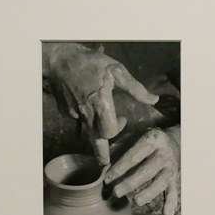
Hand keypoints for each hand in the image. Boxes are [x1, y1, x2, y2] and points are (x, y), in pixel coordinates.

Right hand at [43, 43, 158, 163]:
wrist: (60, 58)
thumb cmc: (91, 62)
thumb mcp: (117, 70)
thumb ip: (136, 88)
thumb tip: (154, 100)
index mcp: (100, 102)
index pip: (108, 131)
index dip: (117, 130)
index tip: (123, 119)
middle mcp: (86, 112)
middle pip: (95, 141)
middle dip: (103, 151)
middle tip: (108, 156)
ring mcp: (74, 114)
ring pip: (87, 132)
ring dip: (97, 134)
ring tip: (102, 135)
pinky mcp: (66, 112)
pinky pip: (79, 121)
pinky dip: (86, 119)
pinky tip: (88, 107)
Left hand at [104, 127, 180, 214]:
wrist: (173, 139)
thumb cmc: (147, 140)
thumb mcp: (134, 136)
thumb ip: (118, 148)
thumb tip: (102, 164)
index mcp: (152, 140)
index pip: (134, 156)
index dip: (120, 168)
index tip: (107, 178)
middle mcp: (164, 153)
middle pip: (147, 171)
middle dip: (130, 183)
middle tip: (116, 192)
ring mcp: (171, 166)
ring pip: (161, 182)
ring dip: (149, 193)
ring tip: (136, 201)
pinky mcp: (175, 176)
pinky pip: (174, 190)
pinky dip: (171, 202)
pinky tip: (166, 213)